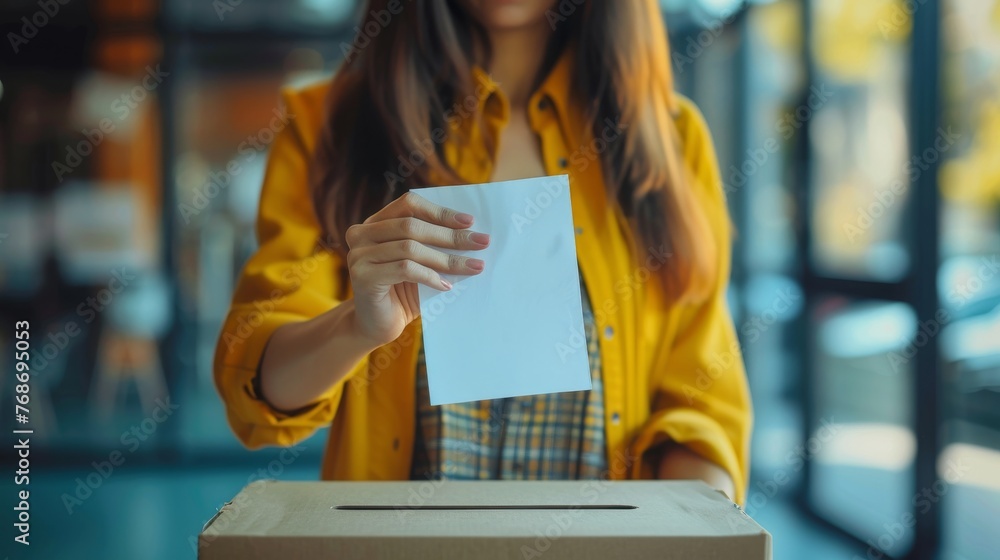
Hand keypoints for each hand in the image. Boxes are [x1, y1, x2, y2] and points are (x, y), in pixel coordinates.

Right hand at [345, 191, 489, 346]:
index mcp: (375, 223)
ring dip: (446, 258)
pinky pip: (405, 269)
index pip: (409, 204)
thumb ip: (433, 246)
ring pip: (410, 247)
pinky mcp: (363, 276)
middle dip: (451, 236)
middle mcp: (362, 234)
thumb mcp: (419, 263)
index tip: (469, 222)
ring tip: (472, 267)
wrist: (376, 326)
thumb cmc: (402, 293)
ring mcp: (359, 254)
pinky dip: (430, 276)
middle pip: (412, 226)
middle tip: (481, 243)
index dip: (440, 212)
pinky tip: (446, 286)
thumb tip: (472, 235)